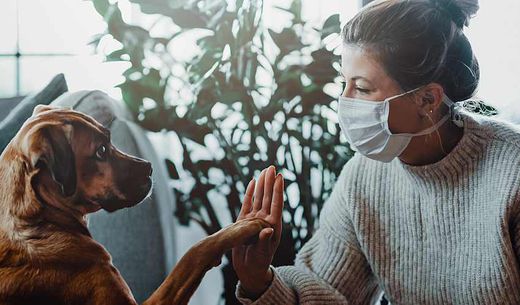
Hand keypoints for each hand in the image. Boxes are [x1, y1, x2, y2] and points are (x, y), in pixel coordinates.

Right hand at [232, 166, 283, 297]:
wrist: (249, 270)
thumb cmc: (258, 264)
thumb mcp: (261, 254)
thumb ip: (264, 241)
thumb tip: (268, 229)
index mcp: (272, 226)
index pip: (276, 204)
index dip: (278, 190)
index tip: (280, 176)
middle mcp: (265, 220)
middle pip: (268, 198)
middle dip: (270, 182)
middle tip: (272, 167)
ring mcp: (255, 220)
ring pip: (259, 198)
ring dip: (262, 185)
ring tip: (264, 171)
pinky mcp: (245, 222)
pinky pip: (248, 204)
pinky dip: (250, 193)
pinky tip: (253, 182)